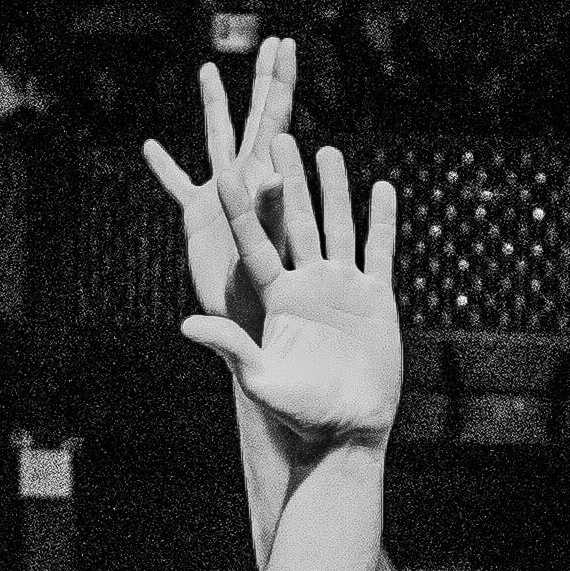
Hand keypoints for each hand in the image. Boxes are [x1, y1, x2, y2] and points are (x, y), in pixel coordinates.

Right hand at [137, 38, 299, 352]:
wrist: (248, 327)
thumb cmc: (266, 296)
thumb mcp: (266, 252)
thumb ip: (268, 215)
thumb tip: (275, 177)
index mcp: (265, 183)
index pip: (276, 122)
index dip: (280, 84)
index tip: (286, 45)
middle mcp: (245, 182)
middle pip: (256, 120)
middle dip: (264, 82)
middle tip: (275, 43)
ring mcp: (221, 197)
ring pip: (216, 140)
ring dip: (213, 105)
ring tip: (209, 70)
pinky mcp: (198, 218)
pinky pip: (178, 184)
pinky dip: (164, 167)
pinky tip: (151, 148)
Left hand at [175, 135, 401, 453]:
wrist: (345, 430)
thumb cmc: (298, 412)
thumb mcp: (259, 378)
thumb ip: (229, 346)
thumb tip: (187, 325)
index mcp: (276, 298)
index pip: (256, 245)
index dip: (244, 212)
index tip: (229, 176)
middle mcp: (307, 284)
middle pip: (295, 223)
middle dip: (288, 182)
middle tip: (277, 141)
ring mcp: (342, 287)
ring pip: (336, 226)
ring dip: (332, 190)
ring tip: (326, 150)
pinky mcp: (375, 298)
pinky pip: (379, 250)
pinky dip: (381, 220)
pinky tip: (381, 188)